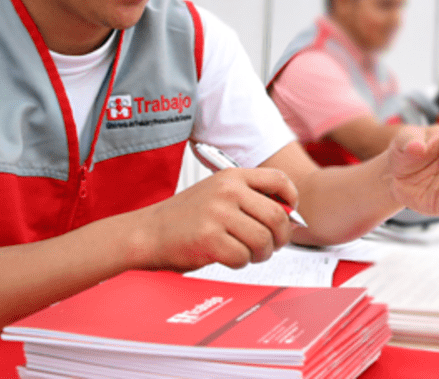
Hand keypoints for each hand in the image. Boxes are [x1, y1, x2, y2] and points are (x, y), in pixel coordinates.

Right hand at [132, 167, 298, 271]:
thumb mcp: (218, 195)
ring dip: (261, 254)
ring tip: (249, 253)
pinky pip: (243, 257)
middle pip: (277, 216)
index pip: (279, 179)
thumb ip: (251, 200)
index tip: (290, 215)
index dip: (292, 200)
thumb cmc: (186, 218)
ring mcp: (218, 214)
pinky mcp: (209, 239)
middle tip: (273, 245)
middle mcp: (227, 191)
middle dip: (281, 237)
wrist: (146, 232)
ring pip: (263, 240)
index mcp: (232, 176)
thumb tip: (292, 219)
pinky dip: (241, 263)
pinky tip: (228, 257)